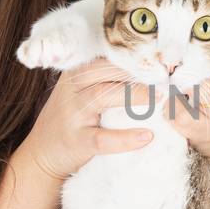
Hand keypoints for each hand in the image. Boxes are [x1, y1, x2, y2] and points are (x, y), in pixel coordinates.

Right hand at [17, 59, 152, 180]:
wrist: (42, 153)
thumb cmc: (71, 117)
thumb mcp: (81, 91)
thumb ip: (105, 78)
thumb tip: (149, 67)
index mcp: (75, 73)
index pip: (105, 56)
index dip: (133, 55)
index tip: (160, 56)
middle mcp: (72, 89)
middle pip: (105, 71)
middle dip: (137, 71)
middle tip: (166, 75)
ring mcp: (73, 114)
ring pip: (102, 96)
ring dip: (135, 96)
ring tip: (160, 98)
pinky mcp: (77, 141)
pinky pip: (102, 138)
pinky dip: (125, 138)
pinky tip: (146, 137)